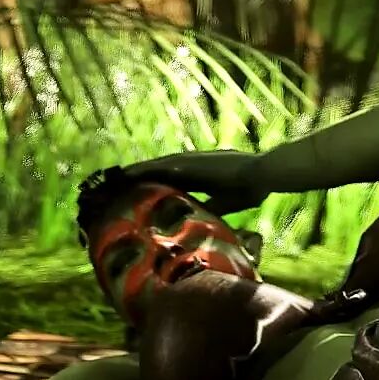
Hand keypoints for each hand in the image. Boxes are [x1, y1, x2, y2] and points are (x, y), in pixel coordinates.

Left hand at [115, 150, 266, 214]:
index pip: (172, 180)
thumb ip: (212, 207)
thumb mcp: (227, 203)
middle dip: (141, 176)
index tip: (140, 191)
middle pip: (159, 170)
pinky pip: (160, 166)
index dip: (156, 184)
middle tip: (119, 183)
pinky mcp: (189, 162)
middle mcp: (192, 165)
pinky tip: (129, 174)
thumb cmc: (252, 188)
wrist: (262, 175)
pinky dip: (144, 170)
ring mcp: (190, 161)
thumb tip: (201, 219)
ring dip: (136, 171)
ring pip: (156, 166)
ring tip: (116, 178)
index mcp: (201, 176)